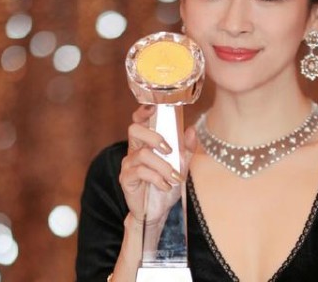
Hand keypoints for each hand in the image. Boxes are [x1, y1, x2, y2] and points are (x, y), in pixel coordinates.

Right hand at [119, 105, 196, 223]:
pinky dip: (157, 178)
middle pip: (135, 129)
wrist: (159, 210)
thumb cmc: (167, 185)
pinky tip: (166, 186)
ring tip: (174, 177)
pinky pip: (140, 171)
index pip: (139, 121)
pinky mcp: (126, 179)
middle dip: (154, 136)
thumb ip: (187, 148)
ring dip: (163, 165)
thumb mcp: (182, 165)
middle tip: (169, 149)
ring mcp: (128, 164)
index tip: (155, 108)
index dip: (143, 111)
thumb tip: (191, 129)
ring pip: (143, 153)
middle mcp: (134, 150)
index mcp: (146, 143)